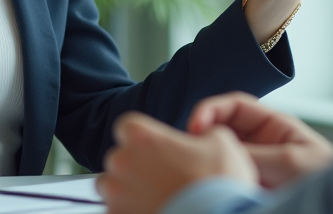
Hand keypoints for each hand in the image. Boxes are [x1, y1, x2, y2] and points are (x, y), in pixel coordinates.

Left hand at [99, 112, 257, 213]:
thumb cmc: (217, 185)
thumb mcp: (222, 143)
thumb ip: (204, 133)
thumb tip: (203, 139)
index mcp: (142, 137)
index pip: (126, 127)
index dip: (141, 138)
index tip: (154, 149)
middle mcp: (122, 162)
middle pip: (118, 158)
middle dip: (134, 167)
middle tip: (160, 179)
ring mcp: (116, 195)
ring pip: (111, 188)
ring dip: (127, 191)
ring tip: (154, 199)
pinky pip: (116, 212)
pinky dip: (130, 212)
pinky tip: (155, 212)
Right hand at [188, 93, 332, 188]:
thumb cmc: (325, 178)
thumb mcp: (291, 162)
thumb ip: (255, 154)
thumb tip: (217, 150)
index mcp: (272, 126)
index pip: (233, 107)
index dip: (210, 110)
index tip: (195, 126)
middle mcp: (259, 142)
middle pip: (221, 129)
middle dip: (203, 135)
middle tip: (189, 149)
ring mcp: (252, 164)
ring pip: (220, 154)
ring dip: (208, 158)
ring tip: (197, 168)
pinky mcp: (247, 185)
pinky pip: (224, 177)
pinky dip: (213, 179)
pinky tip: (208, 185)